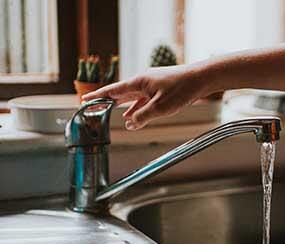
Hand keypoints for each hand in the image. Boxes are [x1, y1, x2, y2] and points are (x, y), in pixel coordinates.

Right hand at [82, 64, 208, 129]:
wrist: (201, 78)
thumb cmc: (182, 89)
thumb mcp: (160, 107)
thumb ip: (143, 116)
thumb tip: (130, 124)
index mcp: (138, 82)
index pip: (112, 90)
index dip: (97, 96)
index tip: (84, 100)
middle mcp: (142, 82)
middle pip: (119, 93)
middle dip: (105, 101)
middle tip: (91, 107)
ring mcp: (151, 85)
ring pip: (131, 97)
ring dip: (120, 107)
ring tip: (107, 114)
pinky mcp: (160, 89)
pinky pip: (142, 100)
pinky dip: (135, 108)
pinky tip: (132, 117)